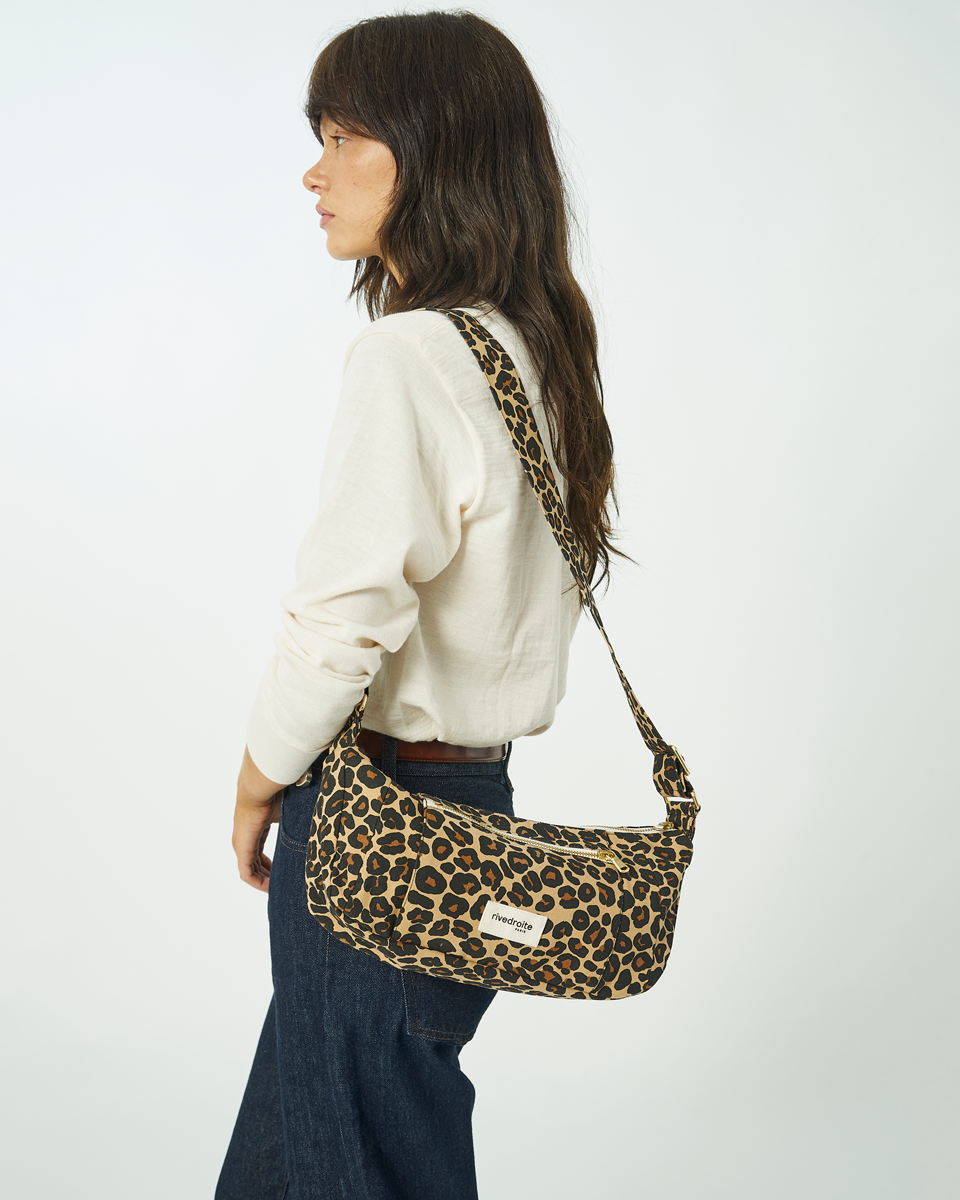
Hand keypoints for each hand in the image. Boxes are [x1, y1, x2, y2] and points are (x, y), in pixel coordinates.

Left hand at [233, 747, 283, 891]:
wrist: (260, 788)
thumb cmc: (274, 793)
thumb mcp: (287, 812)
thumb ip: (295, 821)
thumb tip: (316, 820)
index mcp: (254, 829)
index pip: (259, 852)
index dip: (270, 864)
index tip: (282, 870)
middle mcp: (245, 839)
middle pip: (254, 864)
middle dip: (267, 874)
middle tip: (282, 883)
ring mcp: (242, 845)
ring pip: (250, 871)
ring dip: (263, 880)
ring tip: (278, 888)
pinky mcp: (242, 849)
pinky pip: (247, 873)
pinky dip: (257, 882)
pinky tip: (269, 887)